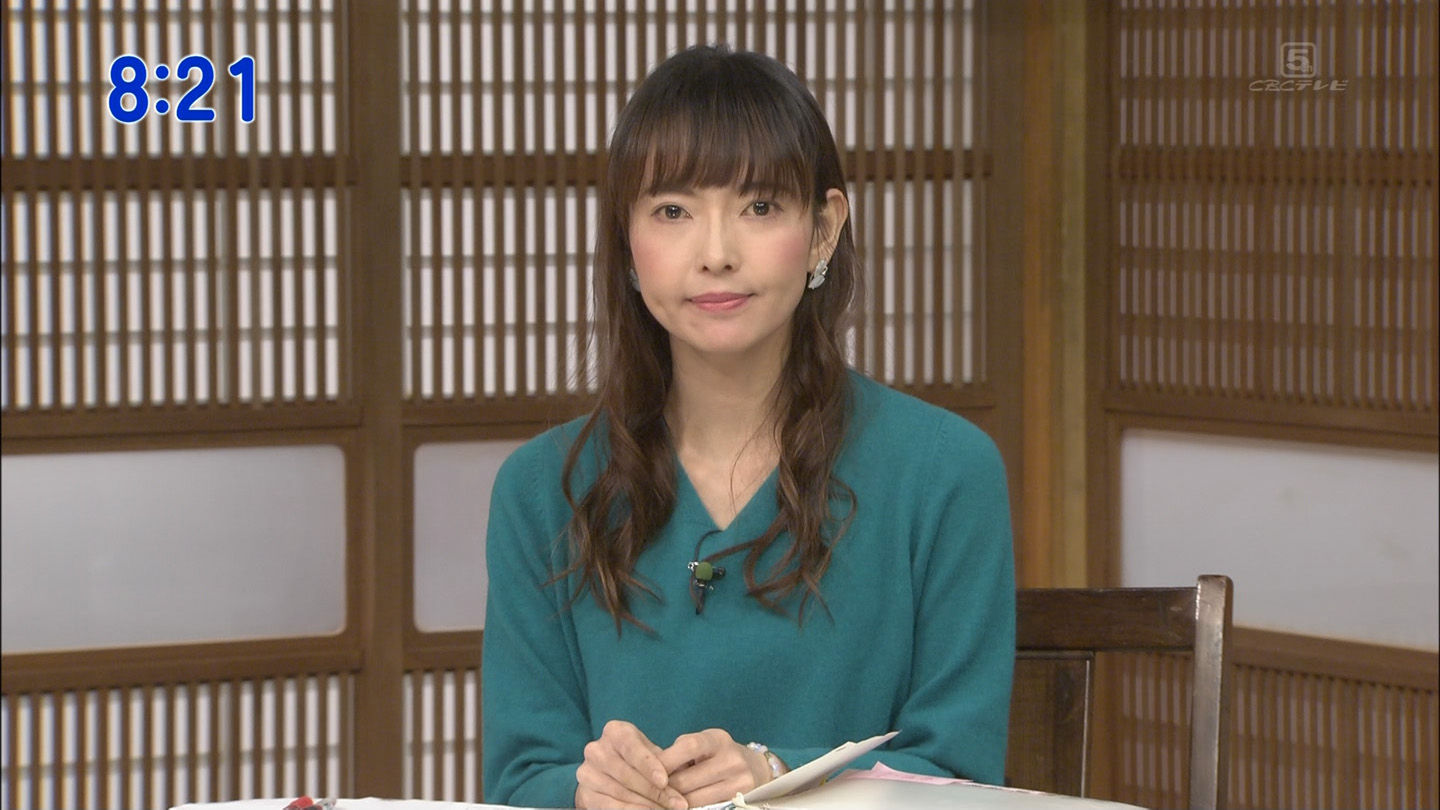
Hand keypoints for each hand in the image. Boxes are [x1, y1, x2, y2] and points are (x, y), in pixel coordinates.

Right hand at [575, 720, 687, 809]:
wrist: (608, 773)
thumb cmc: (637, 760)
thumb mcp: (649, 754)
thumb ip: (663, 762)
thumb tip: (681, 779)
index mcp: (615, 732)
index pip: (632, 749)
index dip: (649, 766)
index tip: (665, 781)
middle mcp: (596, 749)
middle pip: (627, 774)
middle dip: (656, 792)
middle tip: (677, 804)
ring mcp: (587, 772)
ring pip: (620, 792)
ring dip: (647, 805)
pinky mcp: (585, 793)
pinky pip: (609, 806)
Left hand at [658, 728, 772, 807]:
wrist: (755, 768)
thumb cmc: (718, 753)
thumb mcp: (704, 743)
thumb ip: (681, 751)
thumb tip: (654, 770)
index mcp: (718, 739)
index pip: (688, 746)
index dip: (666, 761)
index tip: (648, 772)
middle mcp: (731, 759)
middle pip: (687, 779)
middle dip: (665, 787)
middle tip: (649, 792)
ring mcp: (738, 781)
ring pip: (693, 799)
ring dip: (674, 801)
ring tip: (661, 800)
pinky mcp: (739, 799)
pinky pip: (705, 808)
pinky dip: (688, 807)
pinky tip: (679, 805)